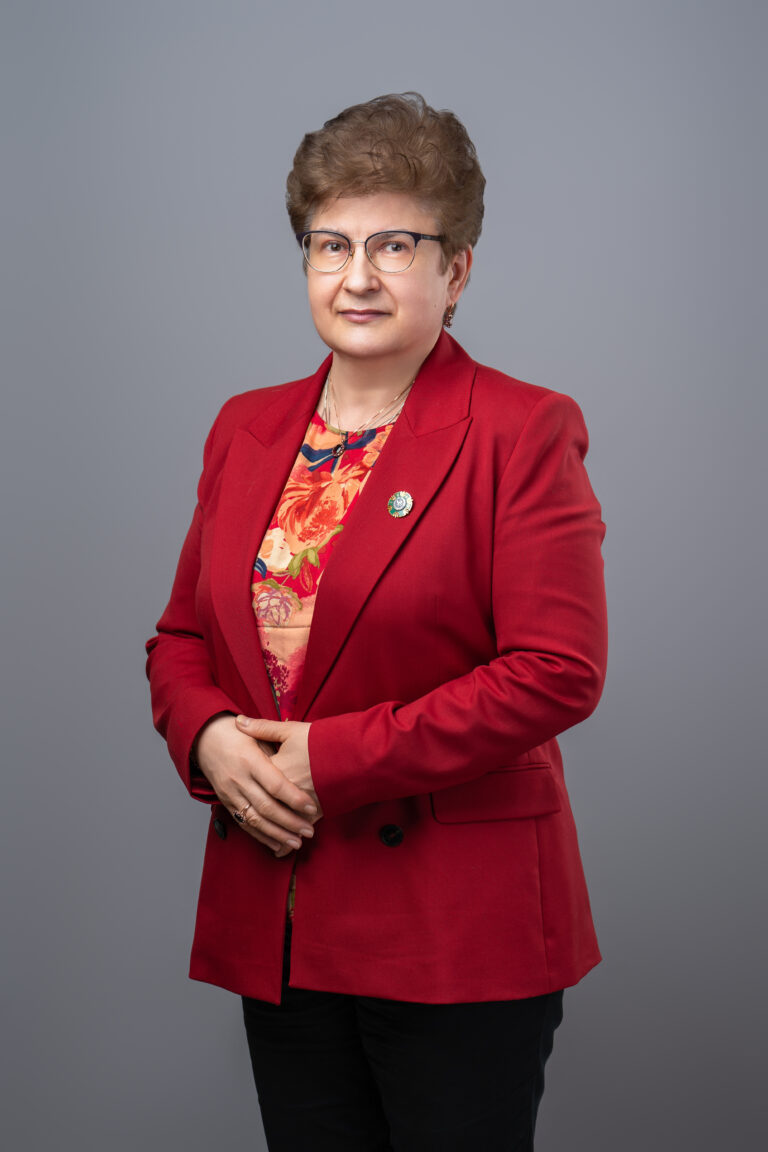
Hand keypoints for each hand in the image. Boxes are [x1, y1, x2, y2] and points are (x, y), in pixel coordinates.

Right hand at [193, 715, 317, 856]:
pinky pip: (244, 823)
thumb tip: (302, 765)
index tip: (311, 807)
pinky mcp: (225, 803)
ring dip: (277, 834)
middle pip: (266, 807)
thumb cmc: (237, 734)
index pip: (274, 784)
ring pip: (255, 820)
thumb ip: (277, 752)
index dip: (294, 798)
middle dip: (290, 823)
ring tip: (297, 843)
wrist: (204, 738)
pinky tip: (276, 845)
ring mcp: (230, 793)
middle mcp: (238, 779)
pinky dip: (261, 836)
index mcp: (249, 760)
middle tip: (309, 832)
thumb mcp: (257, 735)